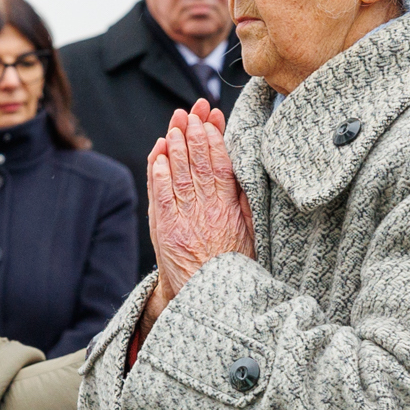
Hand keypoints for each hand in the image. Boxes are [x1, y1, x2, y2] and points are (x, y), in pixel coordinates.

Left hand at [139, 99, 254, 338]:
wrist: (208, 300)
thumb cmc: (233, 266)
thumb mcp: (251, 233)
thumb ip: (244, 201)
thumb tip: (241, 168)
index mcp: (229, 210)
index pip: (220, 164)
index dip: (214, 138)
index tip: (211, 118)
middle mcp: (204, 211)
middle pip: (197, 162)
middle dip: (193, 132)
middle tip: (191, 110)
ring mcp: (182, 219)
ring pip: (177, 173)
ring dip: (175, 145)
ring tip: (175, 123)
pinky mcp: (164, 229)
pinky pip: (159, 193)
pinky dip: (158, 170)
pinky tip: (158, 152)